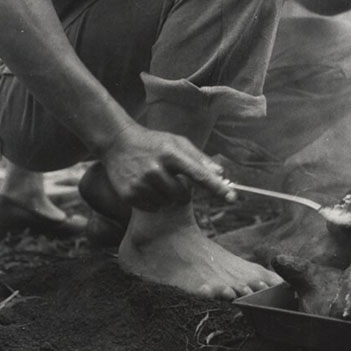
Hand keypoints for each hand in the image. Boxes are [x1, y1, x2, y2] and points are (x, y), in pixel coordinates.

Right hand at [100, 121, 234, 210]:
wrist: (117, 142)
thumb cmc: (154, 142)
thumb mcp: (177, 142)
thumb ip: (199, 158)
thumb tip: (220, 173)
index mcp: (171, 154)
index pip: (199, 174)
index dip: (217, 187)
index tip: (232, 198)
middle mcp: (155, 169)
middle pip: (183, 195)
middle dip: (182, 190)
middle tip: (171, 176)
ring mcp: (140, 183)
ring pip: (168, 203)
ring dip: (167, 195)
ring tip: (156, 178)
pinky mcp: (129, 195)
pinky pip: (153, 207)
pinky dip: (154, 200)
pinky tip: (145, 185)